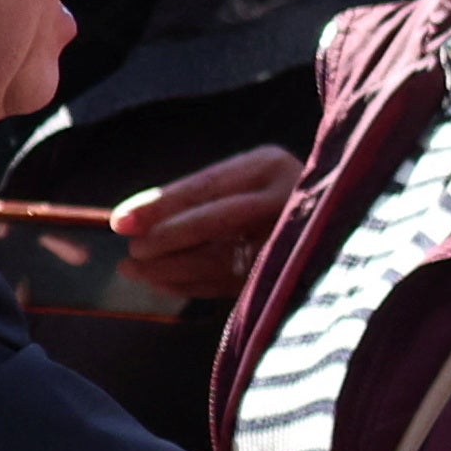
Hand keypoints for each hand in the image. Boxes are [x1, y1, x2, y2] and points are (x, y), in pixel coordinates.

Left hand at [110, 146, 300, 301]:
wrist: (330, 219)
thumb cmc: (269, 193)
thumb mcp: (240, 180)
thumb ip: (198, 197)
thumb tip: (133, 220)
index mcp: (268, 165)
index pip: (207, 186)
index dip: (160, 204)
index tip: (121, 221)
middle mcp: (287, 196)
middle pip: (218, 219)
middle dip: (167, 238)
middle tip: (132, 253)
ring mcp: (294, 237)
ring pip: (225, 257)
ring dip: (173, 269)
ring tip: (136, 271)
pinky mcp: (290, 273)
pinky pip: (232, 283)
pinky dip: (193, 285)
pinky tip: (164, 284)